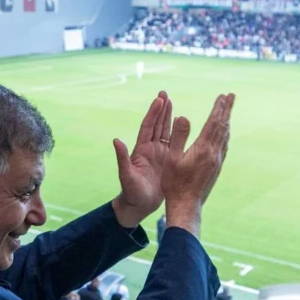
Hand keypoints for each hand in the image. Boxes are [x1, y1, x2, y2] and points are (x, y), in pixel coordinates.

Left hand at [111, 91, 172, 227]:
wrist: (139, 205)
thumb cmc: (131, 192)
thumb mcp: (126, 175)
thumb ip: (122, 158)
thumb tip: (116, 140)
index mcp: (141, 150)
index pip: (148, 127)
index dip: (153, 113)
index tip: (159, 99)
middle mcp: (150, 149)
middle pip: (157, 125)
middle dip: (161, 109)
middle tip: (165, 93)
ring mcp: (160, 154)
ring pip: (165, 131)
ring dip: (168, 117)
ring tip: (171, 101)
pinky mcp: (168, 162)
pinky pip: (174, 144)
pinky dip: (178, 132)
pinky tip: (182, 124)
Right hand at [160, 94, 235, 236]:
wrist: (186, 205)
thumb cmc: (175, 183)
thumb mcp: (172, 158)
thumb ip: (179, 136)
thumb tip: (183, 117)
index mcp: (203, 149)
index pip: (214, 122)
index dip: (218, 108)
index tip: (222, 95)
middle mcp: (214, 154)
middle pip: (223, 127)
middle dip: (226, 110)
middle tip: (231, 96)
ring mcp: (217, 162)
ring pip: (225, 136)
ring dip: (226, 121)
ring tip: (228, 111)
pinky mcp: (216, 168)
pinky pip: (224, 146)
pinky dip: (225, 134)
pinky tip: (224, 134)